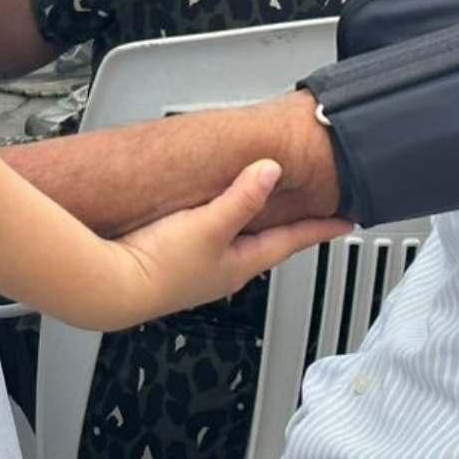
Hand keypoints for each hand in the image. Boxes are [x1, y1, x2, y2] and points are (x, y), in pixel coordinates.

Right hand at [93, 159, 349, 331]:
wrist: (112, 287)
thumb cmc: (159, 267)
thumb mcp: (208, 225)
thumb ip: (241, 198)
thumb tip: (271, 171)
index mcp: (240, 265)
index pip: (290, 243)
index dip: (319, 229)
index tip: (346, 222)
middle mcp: (223, 271)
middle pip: (267, 244)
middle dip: (289, 228)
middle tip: (310, 212)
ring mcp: (199, 270)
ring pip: (237, 243)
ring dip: (253, 224)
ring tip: (264, 206)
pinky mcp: (174, 264)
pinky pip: (210, 240)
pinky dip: (222, 224)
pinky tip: (208, 214)